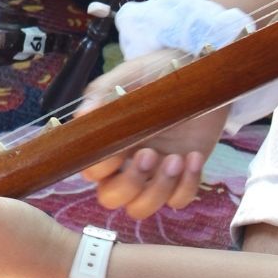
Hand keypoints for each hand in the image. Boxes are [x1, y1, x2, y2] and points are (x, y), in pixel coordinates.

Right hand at [78, 54, 228, 217]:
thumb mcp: (127, 76)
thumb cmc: (155, 72)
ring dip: (158, 190)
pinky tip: (193, 157)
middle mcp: (126, 163)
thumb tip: (82, 115)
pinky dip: (187, 185)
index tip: (119, 146)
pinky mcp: (182, 176)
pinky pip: (178, 201)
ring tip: (176, 159)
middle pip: (111, 199)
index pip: (91, 172)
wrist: (195, 69)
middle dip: (130, 184)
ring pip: (142, 208)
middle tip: (150, 155)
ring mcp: (154, 173)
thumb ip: (102, 94)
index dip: (102, 167)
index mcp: (108, 141)